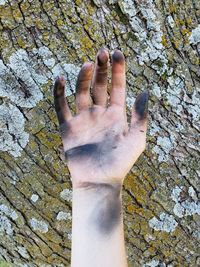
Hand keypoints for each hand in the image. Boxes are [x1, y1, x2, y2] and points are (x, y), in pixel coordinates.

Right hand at [54, 48, 148, 187]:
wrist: (99, 181)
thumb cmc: (120, 163)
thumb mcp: (136, 139)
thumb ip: (140, 116)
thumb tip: (145, 91)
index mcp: (116, 115)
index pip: (117, 87)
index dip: (118, 70)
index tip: (117, 53)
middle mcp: (99, 114)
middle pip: (99, 85)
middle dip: (101, 69)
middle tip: (102, 52)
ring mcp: (83, 119)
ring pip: (81, 92)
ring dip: (83, 77)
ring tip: (88, 64)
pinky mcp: (68, 127)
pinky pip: (61, 107)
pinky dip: (59, 93)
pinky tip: (60, 78)